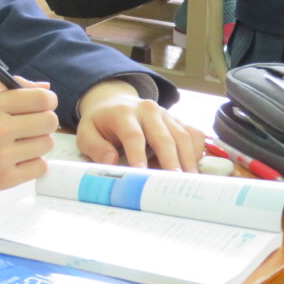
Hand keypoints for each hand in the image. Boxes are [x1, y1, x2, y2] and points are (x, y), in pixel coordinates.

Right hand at [0, 80, 58, 197]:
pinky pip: (40, 167)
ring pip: (47, 144)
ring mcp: (1, 156)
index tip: (41, 105)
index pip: (41, 98)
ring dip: (37, 142)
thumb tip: (46, 88)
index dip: (47, 100)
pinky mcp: (4, 179)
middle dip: (44, 121)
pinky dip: (33, 163)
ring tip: (19, 143)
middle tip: (29, 125)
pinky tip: (17, 159)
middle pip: (49, 121)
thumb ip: (9, 87)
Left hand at [75, 80, 203, 171]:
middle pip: (164, 136)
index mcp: (123, 113)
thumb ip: (95, 147)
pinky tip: (192, 169)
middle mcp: (148, 110)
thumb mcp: (86, 132)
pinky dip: (196, 151)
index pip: (133, 135)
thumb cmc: (101, 123)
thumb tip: (111, 162)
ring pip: (183, 135)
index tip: (142, 173)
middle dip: (170, 159)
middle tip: (175, 181)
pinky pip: (194, 134)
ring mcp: (166, 114)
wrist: (115, 102)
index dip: (137, 154)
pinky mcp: (178, 120)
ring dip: (187, 159)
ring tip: (189, 181)